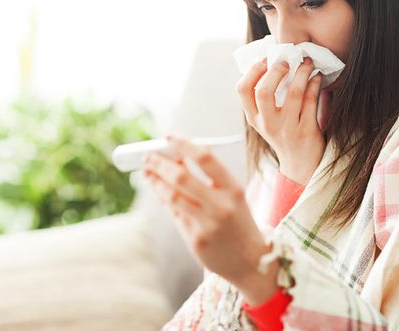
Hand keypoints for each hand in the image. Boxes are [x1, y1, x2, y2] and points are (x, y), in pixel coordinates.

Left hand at [142, 135, 279, 303]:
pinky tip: (157, 190)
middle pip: (182, 178)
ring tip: (147, 172)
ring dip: (156, 181)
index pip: (206, 159)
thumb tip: (177, 157)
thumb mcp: (232, 197)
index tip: (168, 136)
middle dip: (160, 164)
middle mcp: (221, 206)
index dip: (184, 145)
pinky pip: (175, 214)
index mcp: (234, 190)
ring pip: (172, 197)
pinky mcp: (196, 240)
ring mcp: (208, 225)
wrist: (251, 261)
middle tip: (147, 155)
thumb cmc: (238, 221)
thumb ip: (208, 179)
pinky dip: (164, 198)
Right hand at [236, 57, 325, 183]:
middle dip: (276, 71)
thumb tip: (271, 61)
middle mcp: (268, 124)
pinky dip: (315, 84)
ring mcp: (288, 128)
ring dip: (302, 73)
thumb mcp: (266, 120)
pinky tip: (316, 77)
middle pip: (264, 92)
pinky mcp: (307, 131)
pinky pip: (311, 101)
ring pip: (294, 93)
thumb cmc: (283, 134)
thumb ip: (263, 98)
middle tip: (287, 62)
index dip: (253, 71)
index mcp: (254, 118)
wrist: (301, 165)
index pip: (242, 90)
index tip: (265, 60)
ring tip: (307, 63)